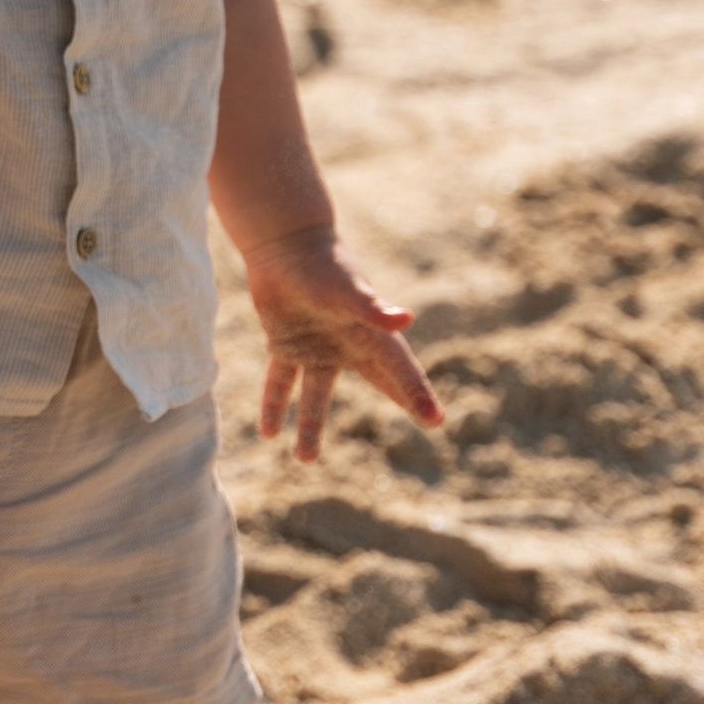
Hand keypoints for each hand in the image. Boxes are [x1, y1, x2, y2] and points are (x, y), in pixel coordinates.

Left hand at [243, 223, 442, 464]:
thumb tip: (405, 319)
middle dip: (402, 401)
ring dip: (311, 427)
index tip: (435, 420)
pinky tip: (268, 433)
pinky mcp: (287, 345)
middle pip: (379, 381)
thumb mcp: (348, 290)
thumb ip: (373, 308)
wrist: (283, 244)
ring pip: (317, 397)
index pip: (400, 370)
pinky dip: (275, 406)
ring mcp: (317, 347)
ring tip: (305, 459)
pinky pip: (281, 382)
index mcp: (369, 333)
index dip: (417, 394)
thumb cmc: (320, 265)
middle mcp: (348, 344)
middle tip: (426, 425)